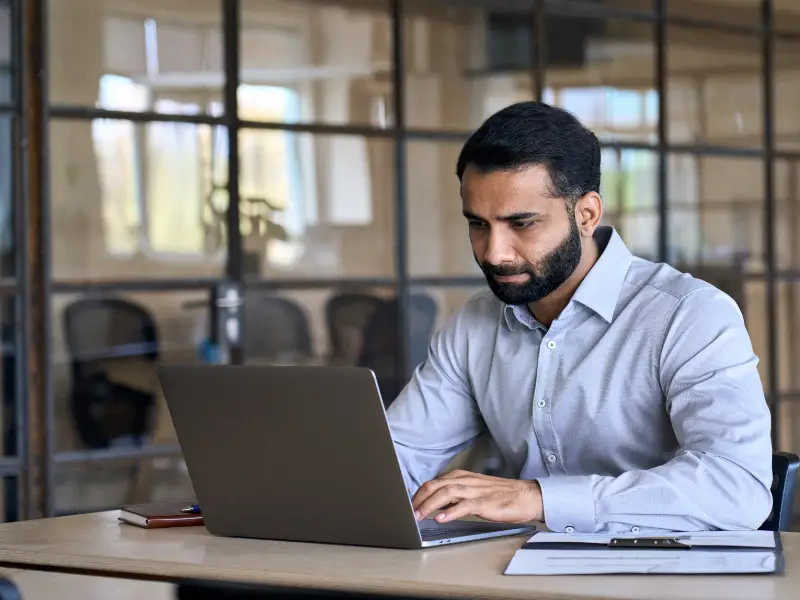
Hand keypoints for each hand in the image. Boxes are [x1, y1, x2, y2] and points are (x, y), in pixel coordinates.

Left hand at [412, 469, 543, 524]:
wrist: (527, 496)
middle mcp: (465, 481)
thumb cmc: (501, 495)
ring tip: (418, 516)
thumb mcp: (474, 491)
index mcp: (461, 477)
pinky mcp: (484, 503)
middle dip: (418, 499)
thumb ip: (456, 495)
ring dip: (429, 505)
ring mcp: (475, 491)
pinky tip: (441, 518)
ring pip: (445, 494)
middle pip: (435, 486)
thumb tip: (436, 505)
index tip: (408, 506)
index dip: (418, 494)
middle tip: (408, 512)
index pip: (433, 483)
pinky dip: (450, 512)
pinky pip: (464, 506)